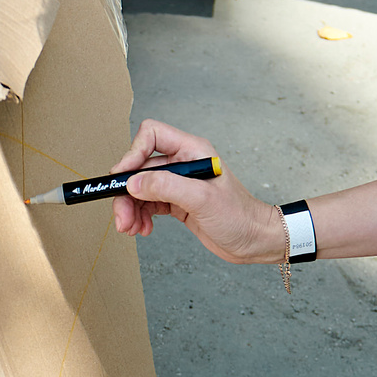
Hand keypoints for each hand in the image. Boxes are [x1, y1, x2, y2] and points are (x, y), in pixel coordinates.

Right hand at [106, 119, 286, 264]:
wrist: (254, 241)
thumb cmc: (240, 216)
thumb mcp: (202, 200)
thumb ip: (167, 187)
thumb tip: (134, 183)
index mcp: (192, 151)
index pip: (152, 136)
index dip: (133, 154)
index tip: (122, 178)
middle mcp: (182, 163)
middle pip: (140, 167)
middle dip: (127, 192)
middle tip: (122, 217)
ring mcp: (178, 183)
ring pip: (140, 188)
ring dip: (130, 208)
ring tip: (130, 228)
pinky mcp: (176, 202)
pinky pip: (148, 203)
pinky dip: (140, 215)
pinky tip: (143, 228)